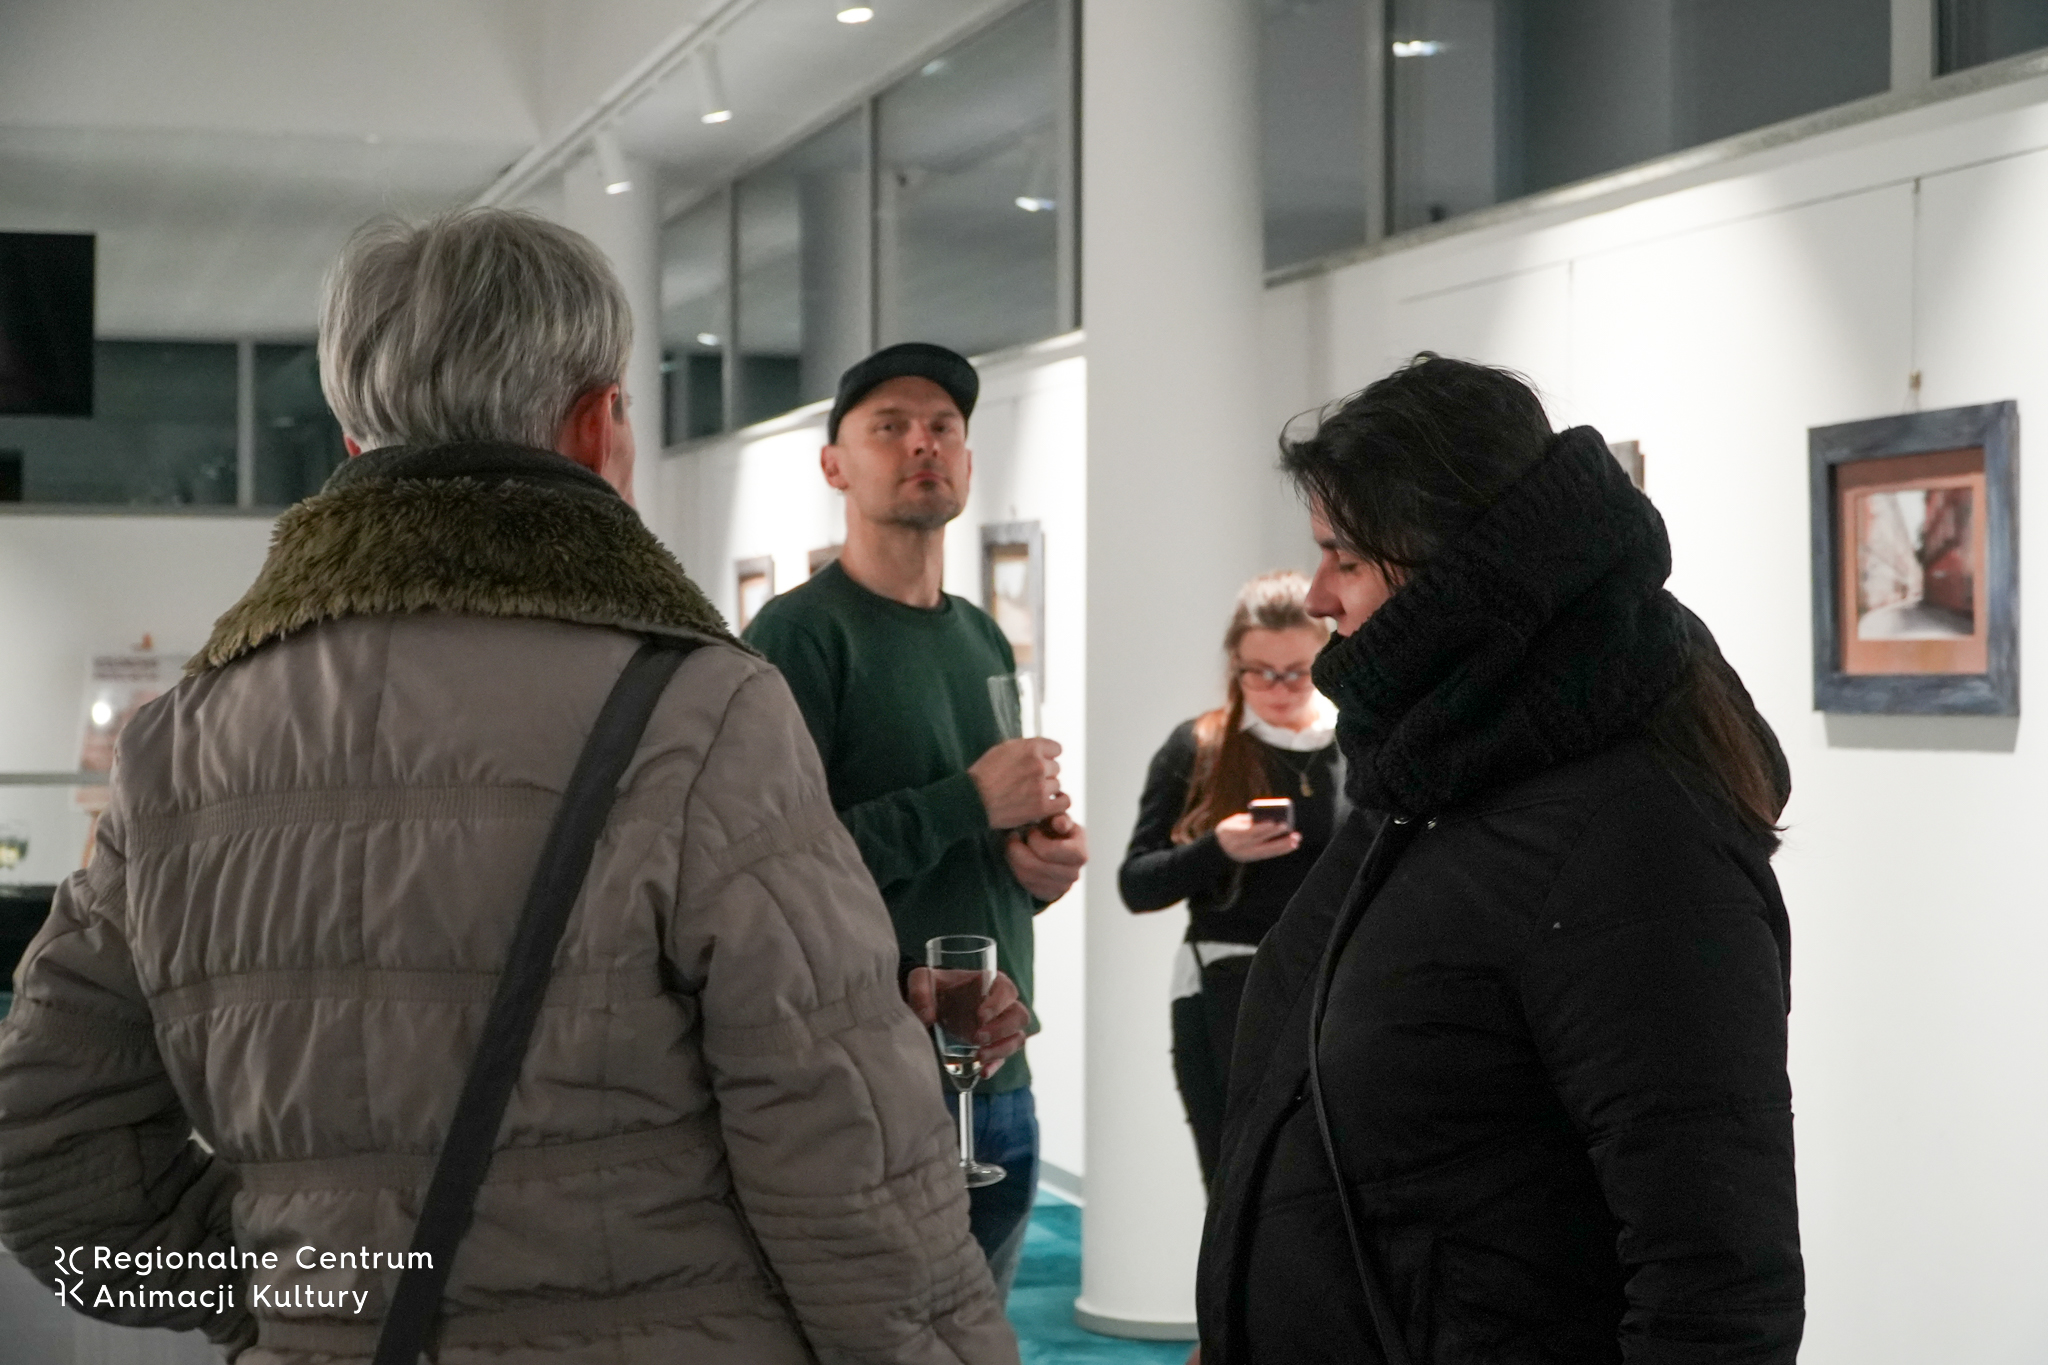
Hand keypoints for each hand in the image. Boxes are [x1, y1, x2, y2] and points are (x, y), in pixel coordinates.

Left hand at [906, 966, 1029, 1076]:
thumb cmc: (932, 989)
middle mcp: (1001, 1005)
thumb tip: (928, 1016)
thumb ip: (920, 990)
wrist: (931, 1007)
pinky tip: (982, 1072)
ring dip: (1002, 1049)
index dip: (998, 1003)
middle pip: (1019, 1015)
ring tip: (979, 1057)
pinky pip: (1005, 1057)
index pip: (1006, 988)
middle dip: (1002, 1029)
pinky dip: (996, 1065)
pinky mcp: (994, 1045)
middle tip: (977, 1038)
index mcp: (989, 983)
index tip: (981, 1016)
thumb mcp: (921, 980)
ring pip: (1017, 1038)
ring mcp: (1000, 1026)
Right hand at [969, 737, 1069, 829]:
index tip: (1041, 763)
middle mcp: (1039, 764)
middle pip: (1056, 768)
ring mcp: (1042, 786)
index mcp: (1031, 747)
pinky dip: (1059, 803)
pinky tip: (1050, 803)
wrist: (973, 799)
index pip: (1056, 748)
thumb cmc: (984, 774)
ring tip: (1030, 794)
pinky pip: (1064, 802)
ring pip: (1057, 785)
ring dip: (1047, 790)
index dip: (1048, 756)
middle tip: (1028, 782)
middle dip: (1044, 774)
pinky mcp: (1042, 806)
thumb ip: (1025, 748)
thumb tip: (1040, 749)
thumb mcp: (1003, 749)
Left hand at [1005, 816, 1086, 901]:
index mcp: (1080, 852)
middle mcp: (1074, 873)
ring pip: (1027, 877)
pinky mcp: (1050, 894)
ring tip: (1012, 845)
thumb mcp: (1058, 818)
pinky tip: (1016, 858)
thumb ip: (1060, 818)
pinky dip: (1016, 870)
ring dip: (1014, 859)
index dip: (1036, 841)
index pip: (1050, 852)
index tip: (1031, 829)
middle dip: (1018, 850)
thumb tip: (1061, 824)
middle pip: (1035, 867)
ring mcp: (1062, 887)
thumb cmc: (1056, 828)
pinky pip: (1026, 886)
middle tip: (1013, 837)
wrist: (1057, 847)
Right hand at [1214, 811, 1300, 862]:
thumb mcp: (1234, 821)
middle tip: (1289, 828)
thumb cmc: (1229, 828)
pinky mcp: (1252, 858)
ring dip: (1282, 845)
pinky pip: (1268, 854)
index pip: (1248, 831)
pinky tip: (1291, 845)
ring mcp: (1245, 854)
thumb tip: (1270, 817)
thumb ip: (1250, 819)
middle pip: (1259, 841)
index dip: (1261, 827)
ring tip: (1295, 839)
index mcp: (1230, 833)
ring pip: (1267, 850)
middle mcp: (1237, 846)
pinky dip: (1281, 850)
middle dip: (1275, 835)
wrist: (1218, 848)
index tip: (1274, 822)